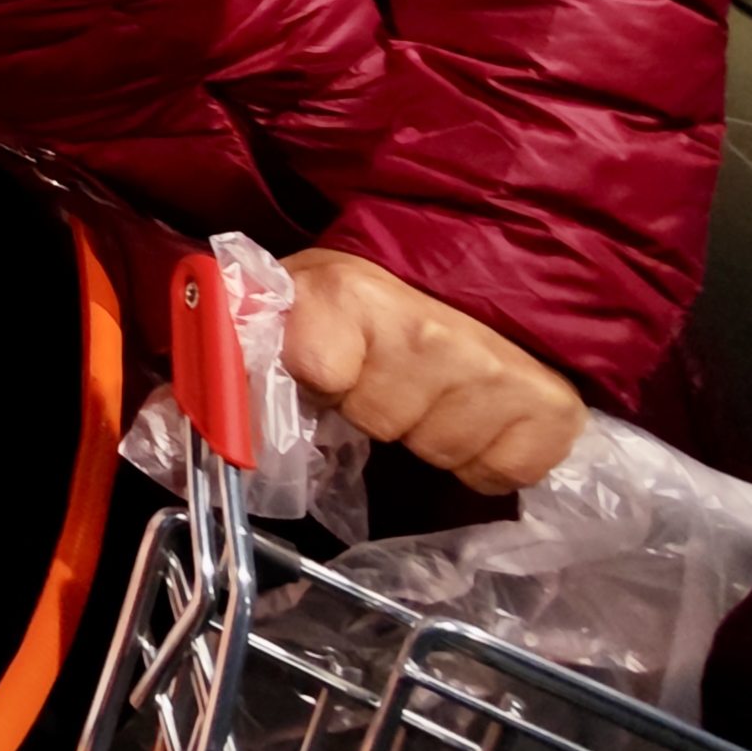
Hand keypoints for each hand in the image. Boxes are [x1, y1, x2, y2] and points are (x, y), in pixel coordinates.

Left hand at [280, 248, 585, 492]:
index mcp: (352, 293)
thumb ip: (250, 334)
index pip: (319, 371)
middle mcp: (429, 329)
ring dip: (432, 430)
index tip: (328, 363)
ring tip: (439, 386)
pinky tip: (484, 412)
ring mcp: (497, 370)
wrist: (488, 278)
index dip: (320, 380)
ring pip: (438, 450)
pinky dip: (488, 454)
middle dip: (377, 407)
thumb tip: (199, 388)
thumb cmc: (379, 296)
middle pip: (379, 421)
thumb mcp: (304, 294)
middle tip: (392, 372)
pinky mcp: (552, 409)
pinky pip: (497, 472)